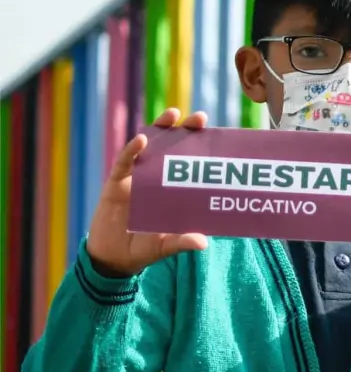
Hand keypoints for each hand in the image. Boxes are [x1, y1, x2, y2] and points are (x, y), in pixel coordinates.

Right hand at [85, 108, 209, 276]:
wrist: (113, 258)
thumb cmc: (143, 250)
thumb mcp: (164, 246)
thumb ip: (180, 241)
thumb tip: (204, 243)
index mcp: (173, 191)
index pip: (189, 165)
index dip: (200, 149)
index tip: (217, 134)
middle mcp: (157, 180)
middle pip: (172, 149)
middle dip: (186, 131)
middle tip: (200, 117)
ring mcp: (136, 179)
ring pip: (149, 148)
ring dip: (160, 129)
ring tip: (172, 114)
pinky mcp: (116, 183)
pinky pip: (124, 163)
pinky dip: (132, 150)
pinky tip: (143, 140)